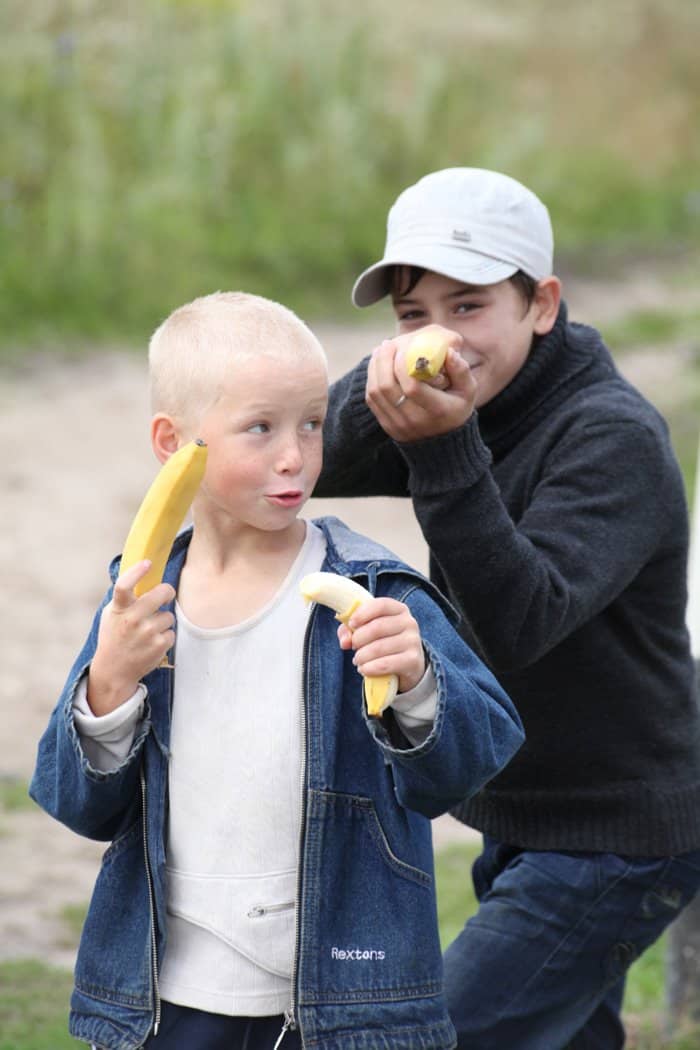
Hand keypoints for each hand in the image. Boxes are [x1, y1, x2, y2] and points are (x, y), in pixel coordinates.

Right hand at [87, 561, 175, 715]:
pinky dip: (164, 636)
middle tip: (165, 595)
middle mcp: (133, 619)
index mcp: (119, 609)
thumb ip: (126, 598)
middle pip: (162, 593)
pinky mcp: (159, 645)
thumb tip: (143, 574)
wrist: (113, 670)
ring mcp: (147, 633)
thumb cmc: (114, 636)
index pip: (124, 586)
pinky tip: (151, 643)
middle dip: (167, 592)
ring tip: (148, 631)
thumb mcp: (112, 614)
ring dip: (163, 621)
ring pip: (169, 616)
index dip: (136, 572)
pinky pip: (171, 632)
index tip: (147, 563)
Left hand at [337, 597, 424, 693]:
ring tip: (358, 660)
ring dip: (362, 656)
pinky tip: (364, 669)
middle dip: (358, 639)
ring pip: (378, 648)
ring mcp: (413, 641)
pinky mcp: (412, 660)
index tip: (351, 624)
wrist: (408, 664)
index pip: (381, 605)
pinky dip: (369, 668)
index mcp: (398, 609)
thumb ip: (350, 631)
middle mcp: (409, 623)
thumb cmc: (384, 641)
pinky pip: (385, 664)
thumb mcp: (368, 630)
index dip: (363, 613)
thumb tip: (345, 641)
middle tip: (354, 646)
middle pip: (377, 627)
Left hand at [366, 327, 476, 441]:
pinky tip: (377, 365)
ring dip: (375, 367)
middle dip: (384, 361)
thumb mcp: (468, 390)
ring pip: (376, 392)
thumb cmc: (456, 406)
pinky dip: (372, 379)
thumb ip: (461, 370)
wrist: (444, 440)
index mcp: (437, 411)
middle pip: (388, 387)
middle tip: (388, 343)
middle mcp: (415, 422)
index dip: (403, 365)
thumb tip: (448, 352)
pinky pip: (372, 400)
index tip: (403, 348)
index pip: (412, 387)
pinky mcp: (388, 426)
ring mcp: (398, 426)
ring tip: (381, 350)